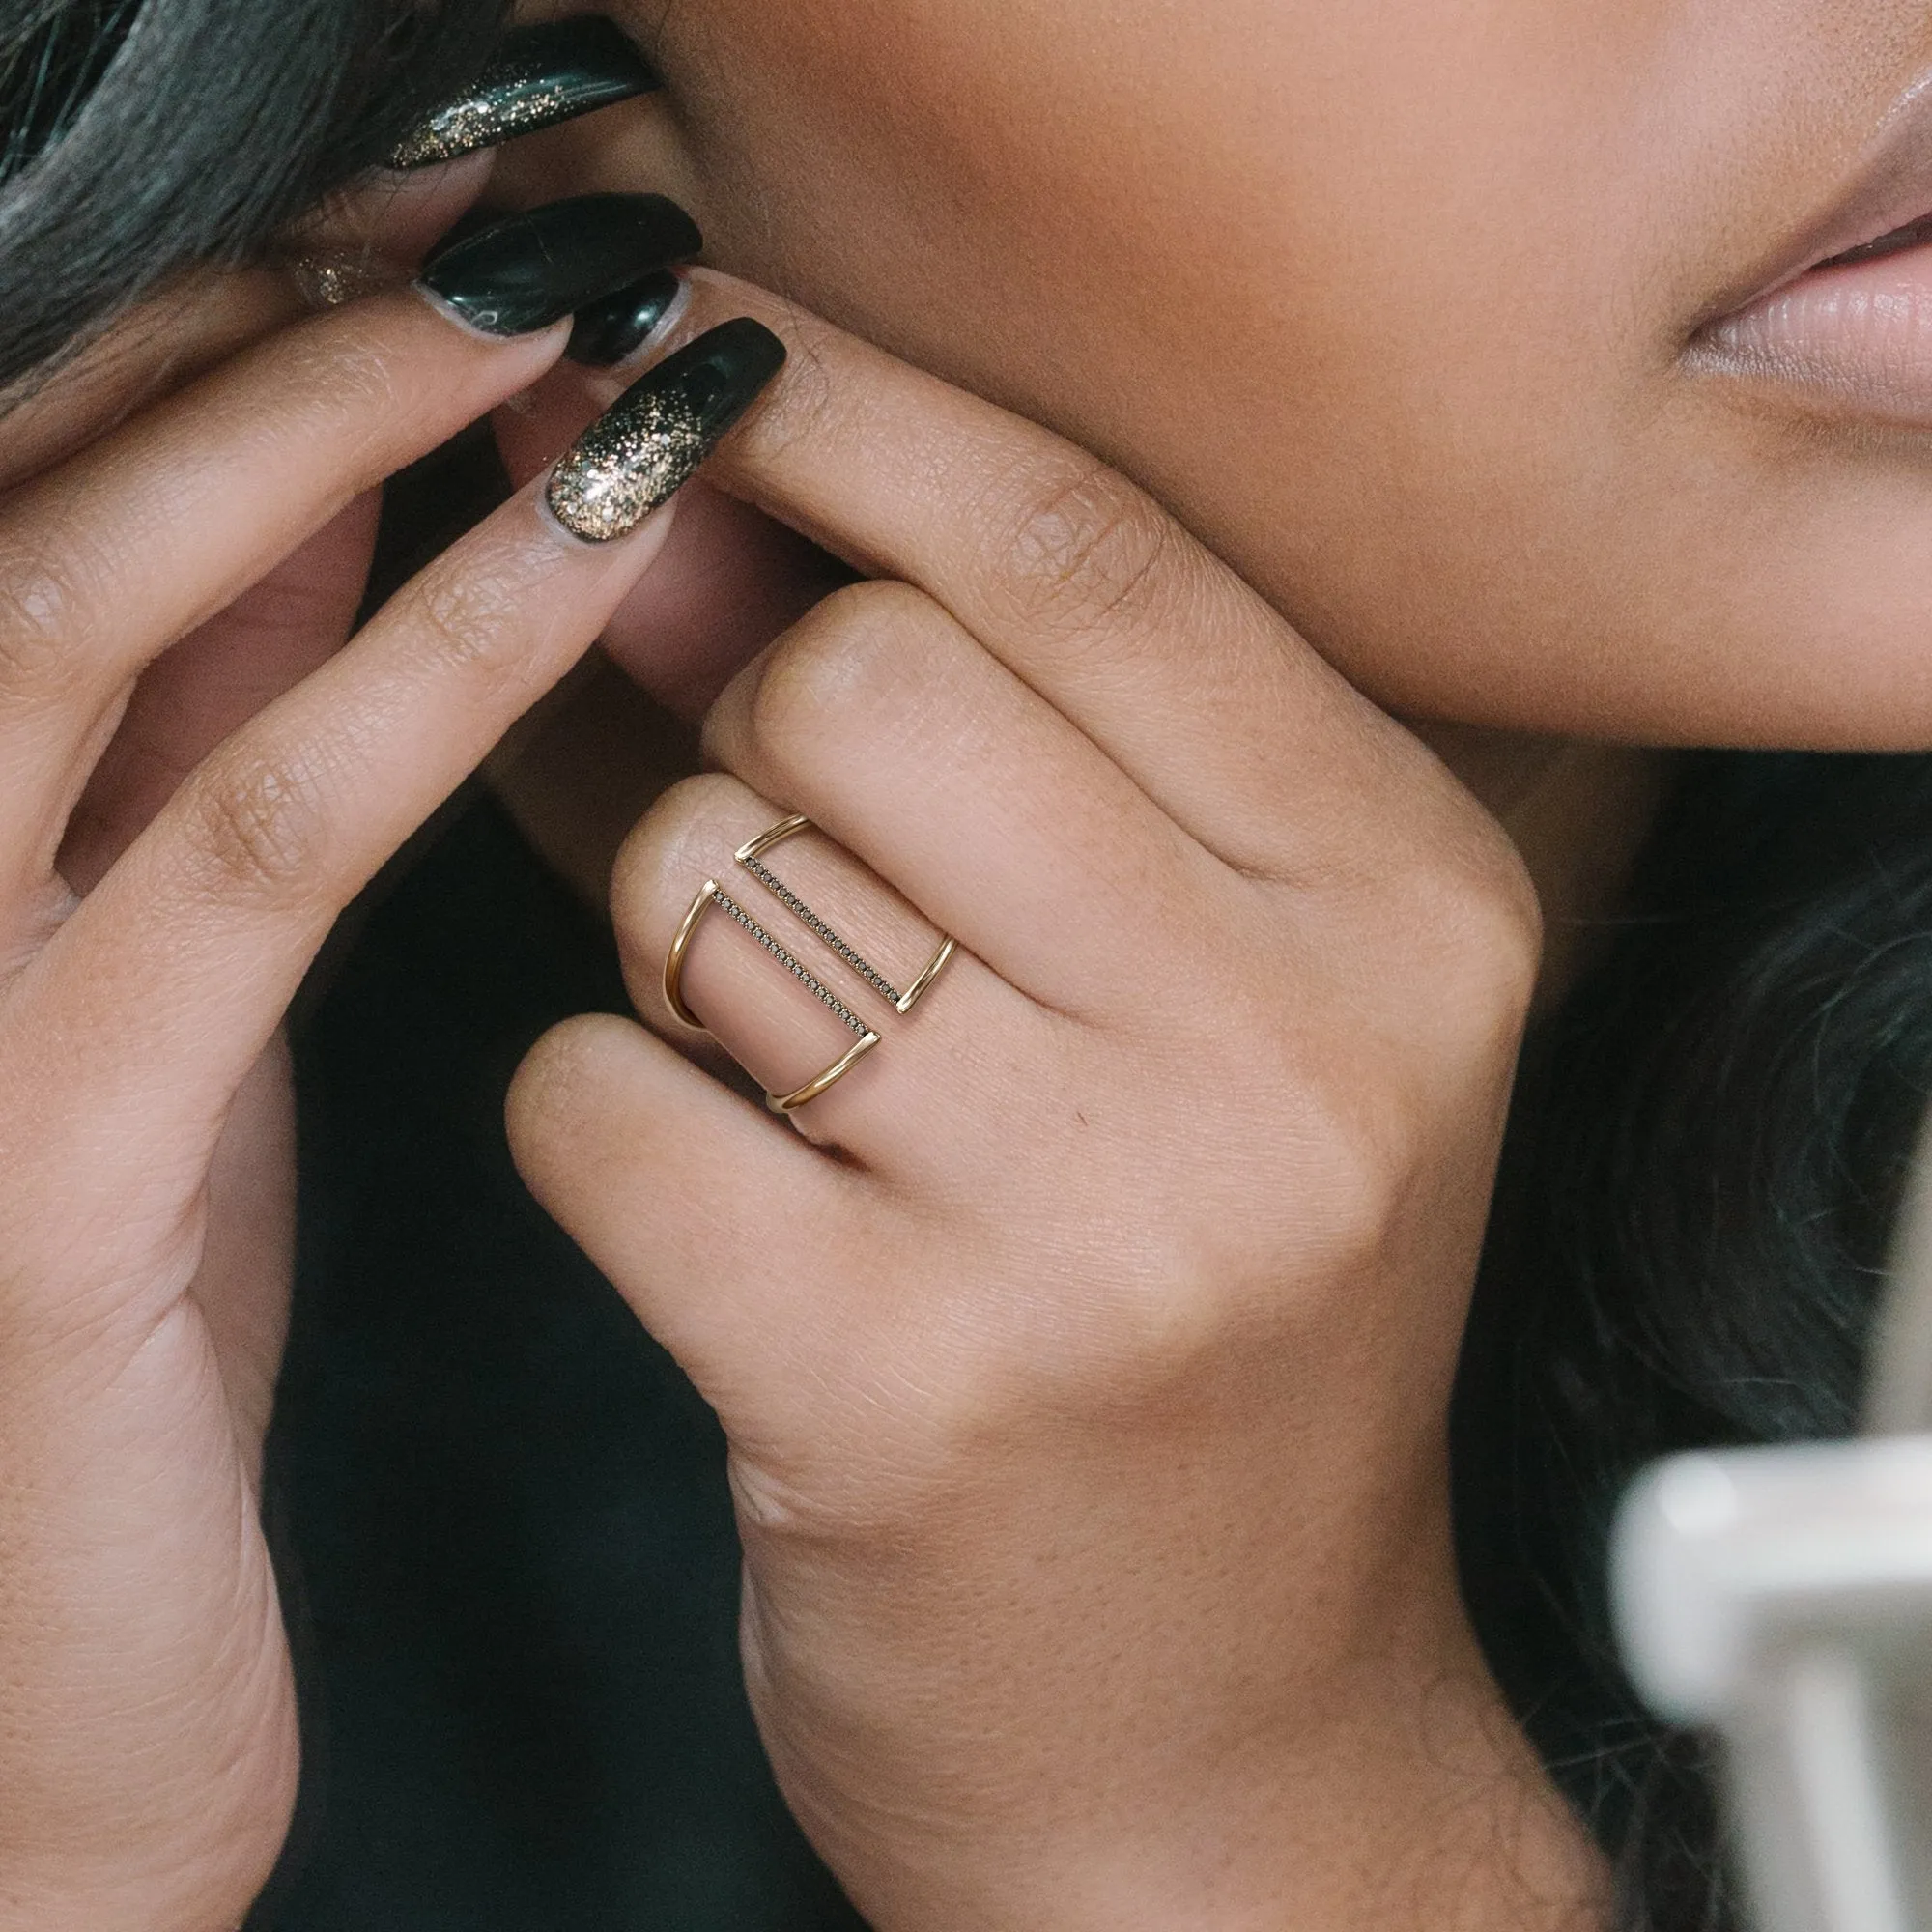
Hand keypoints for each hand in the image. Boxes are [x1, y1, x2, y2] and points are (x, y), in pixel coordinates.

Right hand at [0, 179, 694, 1928]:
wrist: (40, 1689)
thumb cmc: (106, 1334)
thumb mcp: (158, 993)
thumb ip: (214, 741)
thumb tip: (357, 499)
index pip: (68, 467)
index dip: (267, 306)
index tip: (479, 215)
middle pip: (68, 473)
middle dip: (311, 312)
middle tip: (548, 210)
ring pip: (108, 602)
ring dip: (352, 424)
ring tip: (577, 314)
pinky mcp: (37, 1155)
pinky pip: (250, 838)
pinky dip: (419, 670)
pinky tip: (583, 551)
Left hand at [509, 273, 1605, 1928]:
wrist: (1222, 1730)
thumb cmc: (1192, 1340)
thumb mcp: (1177, 1008)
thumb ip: (965, 741)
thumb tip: (671, 509)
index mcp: (1406, 903)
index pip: (1089, 551)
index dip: (855, 413)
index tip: (700, 344)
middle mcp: (1301, 1045)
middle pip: (866, 680)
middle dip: (753, 741)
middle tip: (798, 876)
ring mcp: (1114, 1224)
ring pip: (712, 874)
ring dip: (678, 943)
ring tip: (785, 1069)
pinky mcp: (907, 1385)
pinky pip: (599, 1096)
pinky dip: (602, 1118)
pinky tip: (715, 1205)